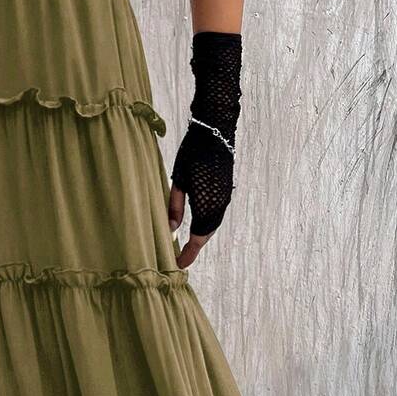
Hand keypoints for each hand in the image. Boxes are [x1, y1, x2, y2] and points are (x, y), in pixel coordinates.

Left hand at [168, 119, 235, 267]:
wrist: (215, 131)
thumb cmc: (192, 153)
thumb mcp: (178, 180)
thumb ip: (174, 206)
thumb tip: (171, 229)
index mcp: (206, 204)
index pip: (198, 238)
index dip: (188, 253)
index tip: (178, 264)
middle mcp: (219, 205)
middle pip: (207, 234)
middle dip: (194, 247)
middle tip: (180, 258)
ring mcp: (224, 198)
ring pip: (213, 225)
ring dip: (201, 236)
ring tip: (187, 245)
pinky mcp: (225, 191)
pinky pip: (216, 215)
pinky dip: (207, 225)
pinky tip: (197, 226)